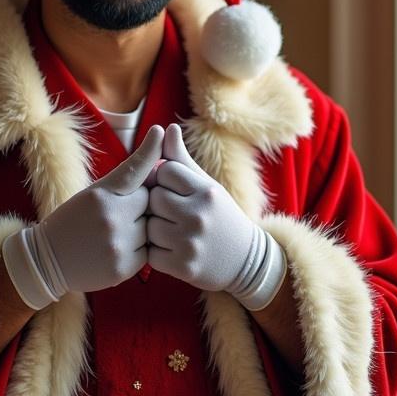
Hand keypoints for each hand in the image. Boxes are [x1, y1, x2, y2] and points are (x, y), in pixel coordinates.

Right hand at [2, 125, 163, 309]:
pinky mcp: (124, 267)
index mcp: (100, 194)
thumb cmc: (72, 221)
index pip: (134, 169)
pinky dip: (138, 249)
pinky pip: (147, 252)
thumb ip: (120, 182)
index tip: (160, 132)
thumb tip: (154, 160)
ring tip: (115, 233)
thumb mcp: (90, 194)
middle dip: (141, 203)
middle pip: (148, 200)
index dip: (150, 151)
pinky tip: (117, 249)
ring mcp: (119, 243)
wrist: (46, 260)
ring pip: (151, 227)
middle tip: (121, 211)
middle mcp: (111, 217)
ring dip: (141, 228)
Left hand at [147, 124, 285, 309]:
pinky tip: (173, 250)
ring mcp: (191, 243)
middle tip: (172, 213)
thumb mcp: (207, 185)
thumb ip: (182, 159)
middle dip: (158, 205)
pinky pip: (151, 253)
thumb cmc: (221, 216)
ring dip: (155, 230)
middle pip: (154, 198)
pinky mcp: (183, 268)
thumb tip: (167, 127)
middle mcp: (199, 216)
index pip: (165, 170)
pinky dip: (157, 253)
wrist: (247, 262)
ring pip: (149, 226)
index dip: (165, 180)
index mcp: (207, 191)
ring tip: (173, 232)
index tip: (175, 190)